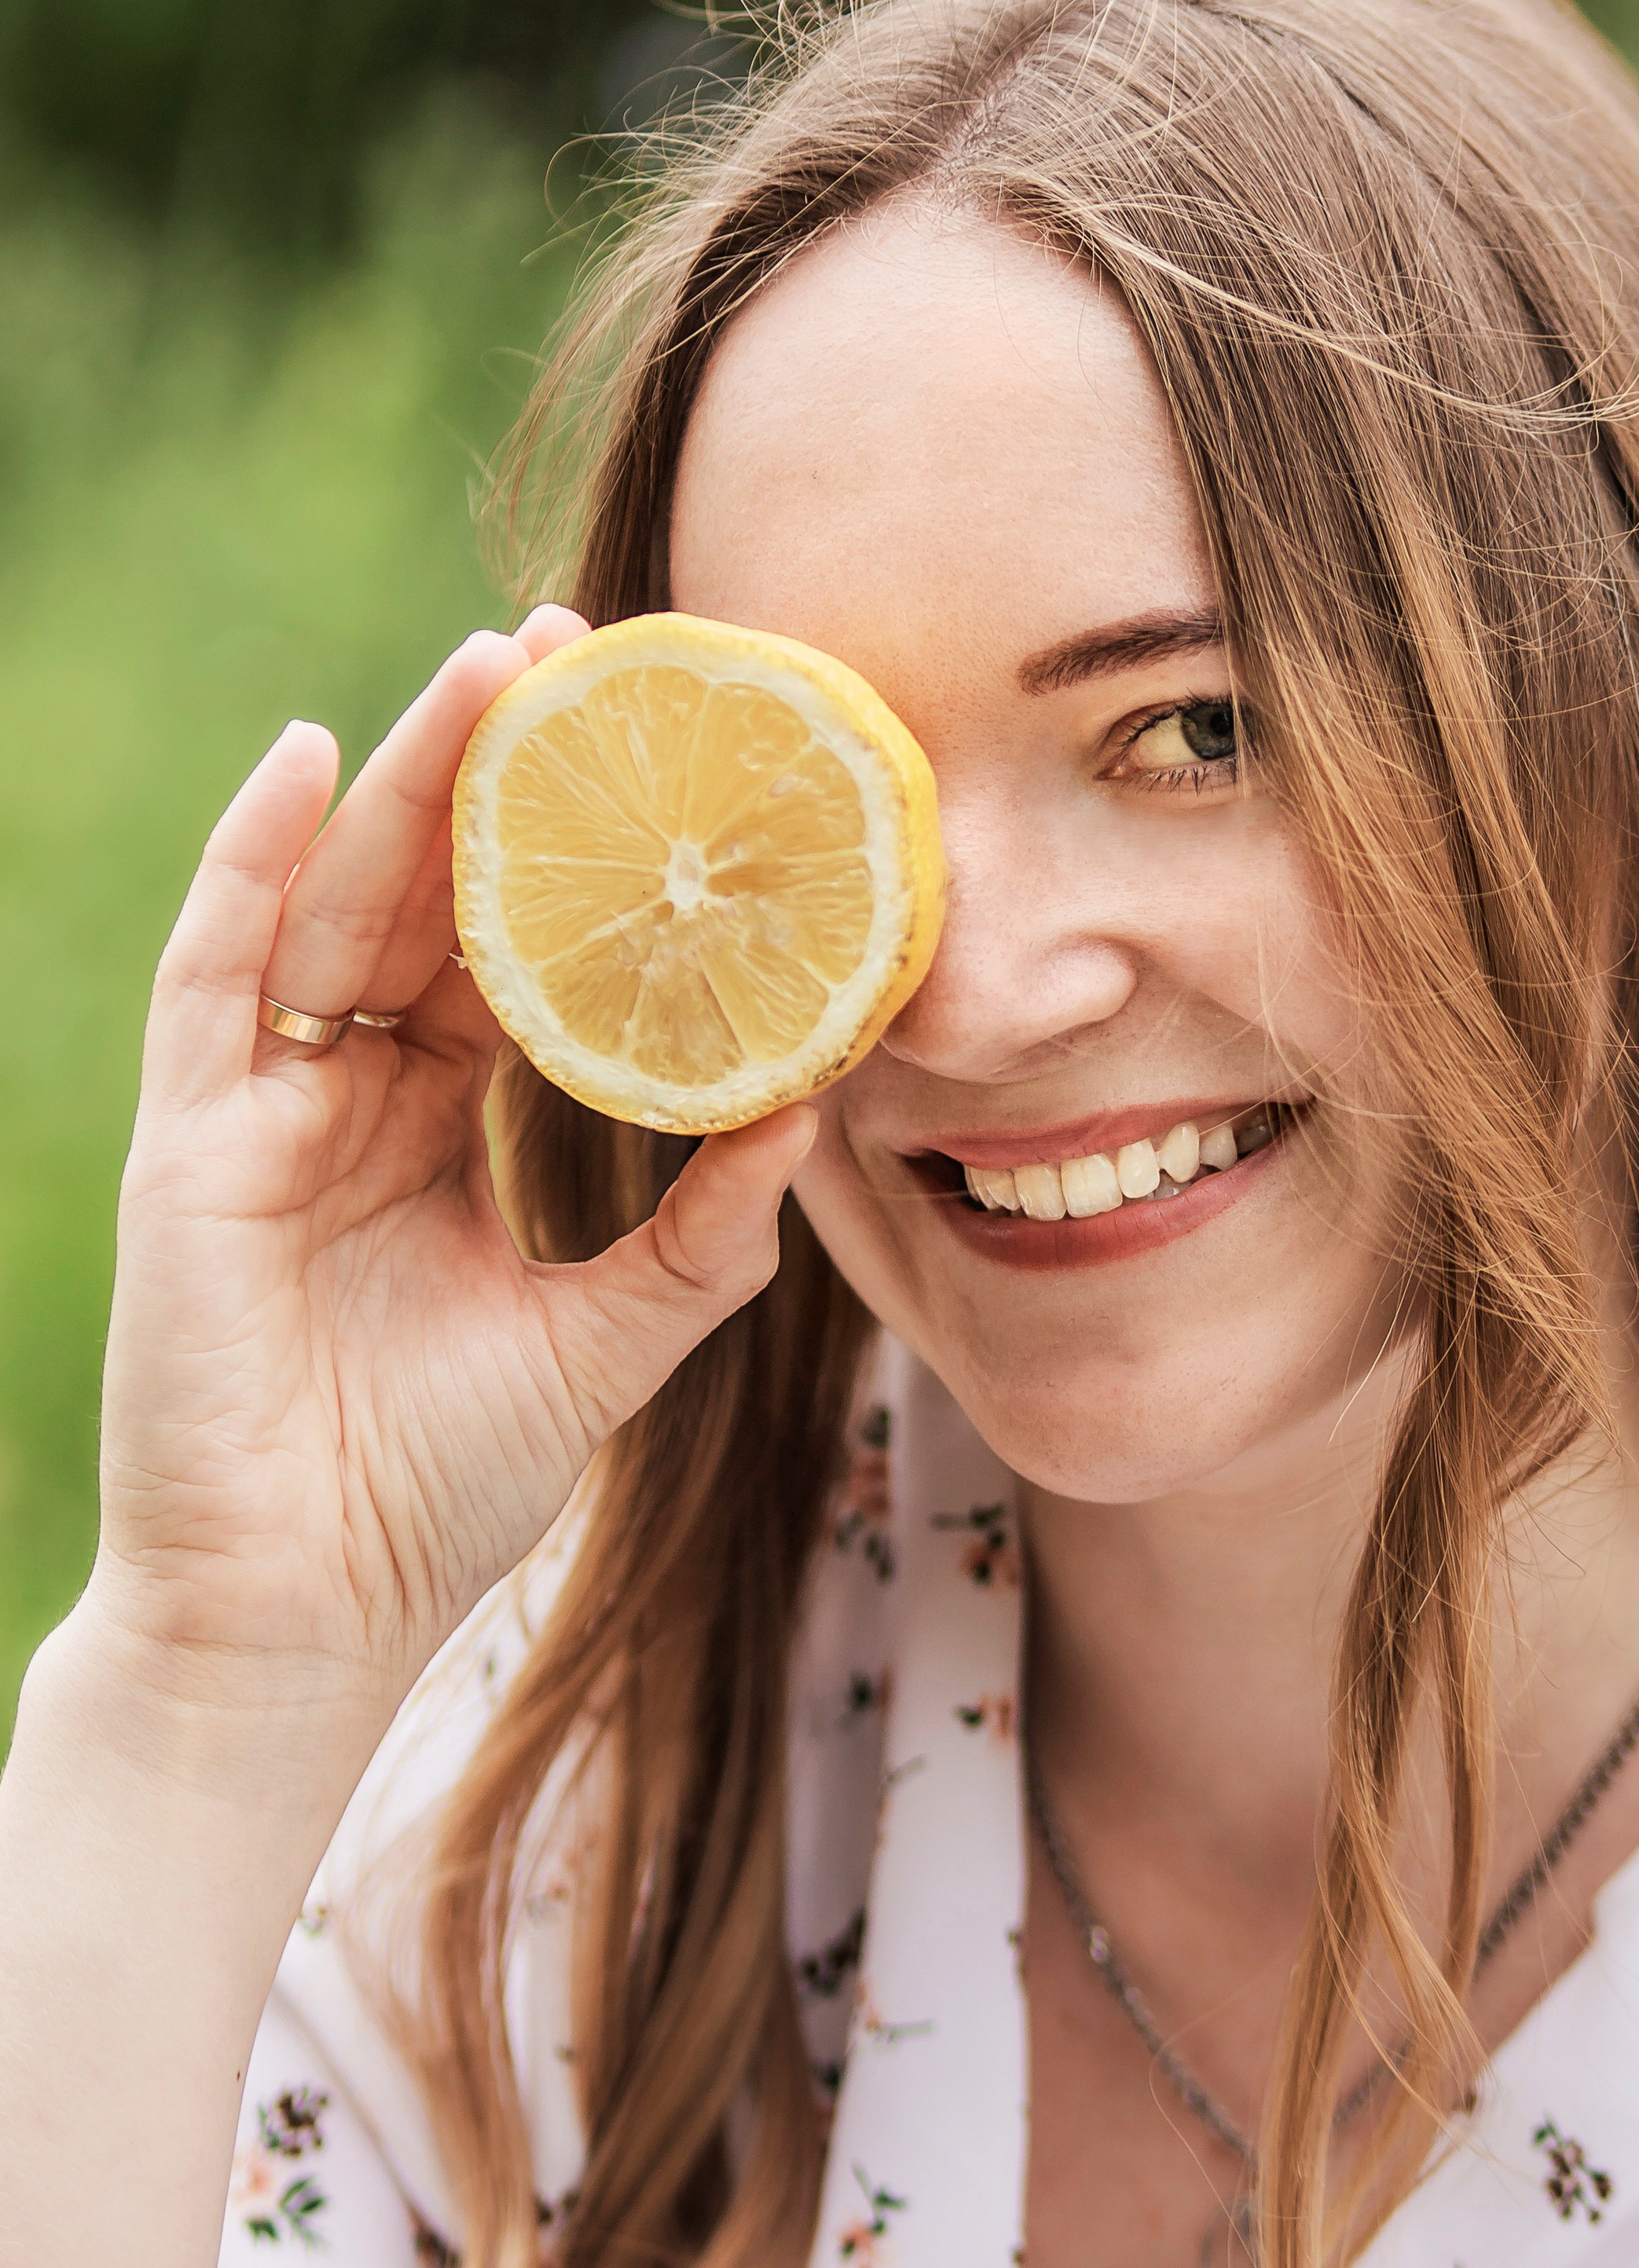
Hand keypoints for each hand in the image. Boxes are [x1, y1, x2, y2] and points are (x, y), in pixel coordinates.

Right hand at [85, 608, 815, 1781]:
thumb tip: (818, 1112)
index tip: (666, 759)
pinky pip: (214, 971)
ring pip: (336, 904)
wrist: (304, 1613)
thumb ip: (705, 1231)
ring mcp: (263, 1109)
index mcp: (438, 1129)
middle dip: (502, 777)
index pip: (512, 956)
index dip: (580, 859)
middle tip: (587, 654)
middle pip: (429, 900)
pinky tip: (309, 755)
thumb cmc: (437, 1488)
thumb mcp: (608, 1338)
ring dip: (406, 779)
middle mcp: (350, 1096)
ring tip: (490, 665)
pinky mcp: (190, 1139)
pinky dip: (252, 860)